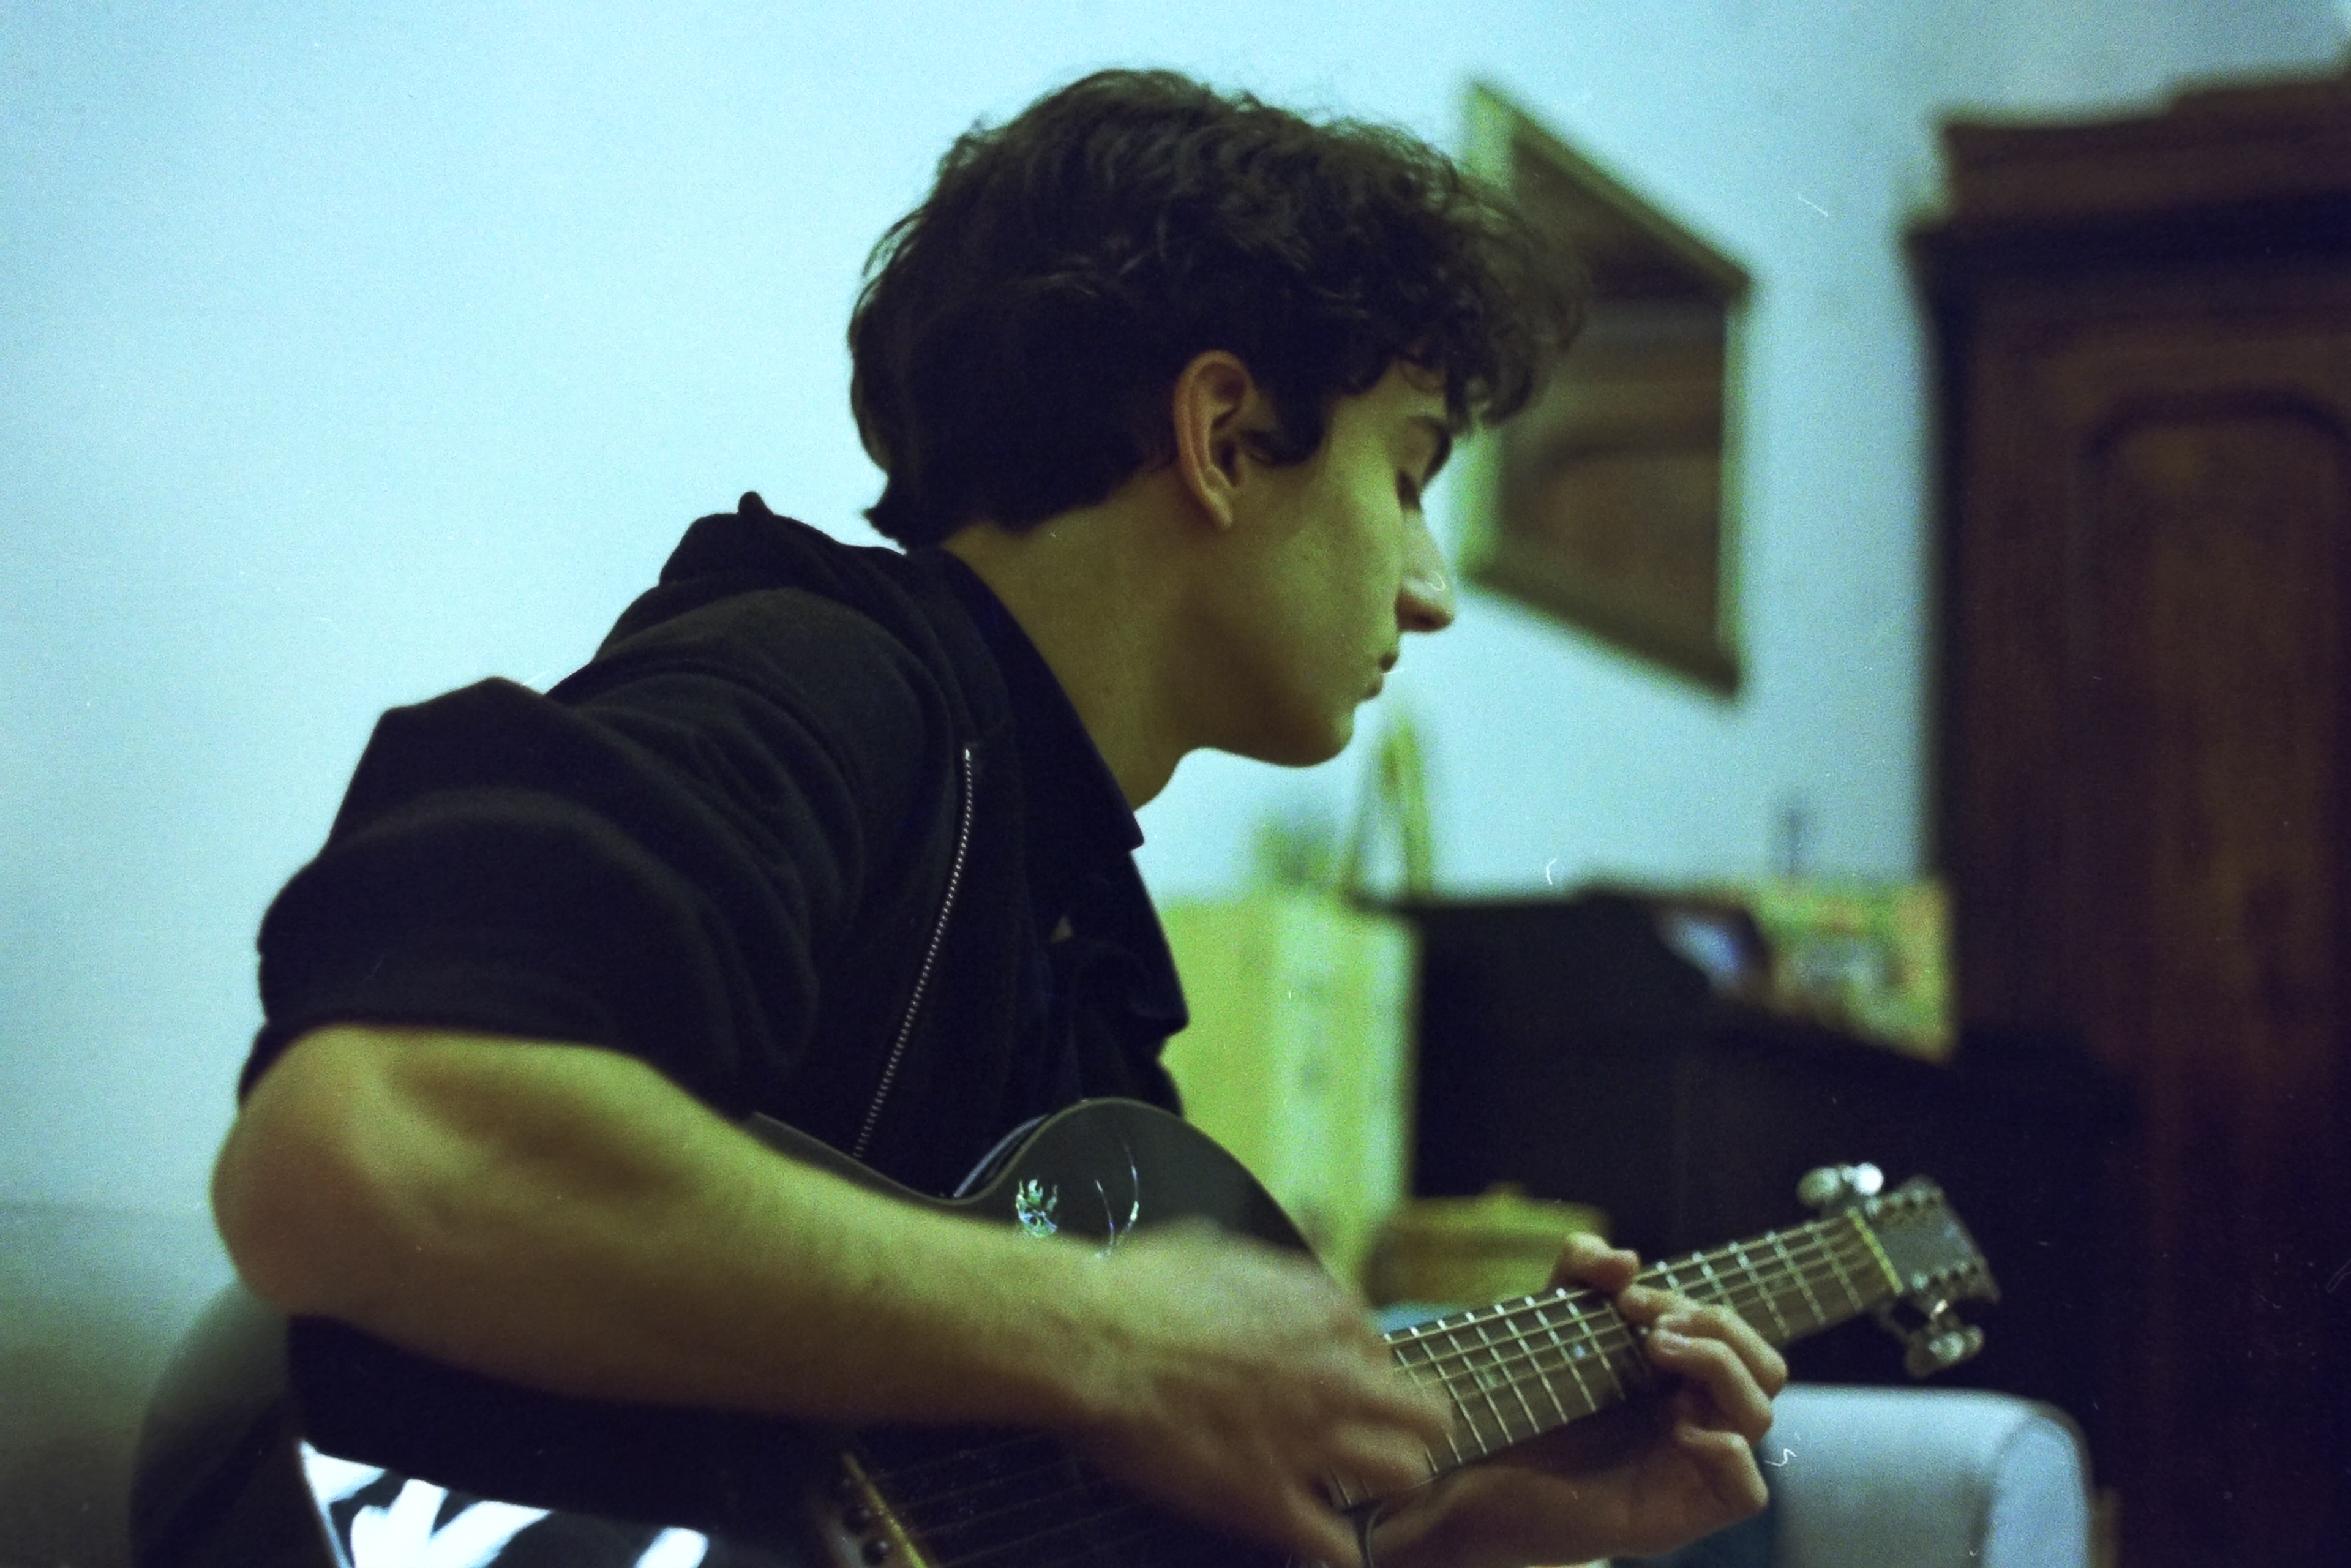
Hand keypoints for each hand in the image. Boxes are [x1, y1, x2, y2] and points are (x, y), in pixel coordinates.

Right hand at [1060, 1223, 1452, 1565]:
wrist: (1091, 1342)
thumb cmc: (1141, 1288)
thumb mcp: (1221, 1249)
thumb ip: (1268, 1273)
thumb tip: (1276, 1280)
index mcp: (1325, 1312)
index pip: (1381, 1349)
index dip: (1356, 1368)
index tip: (1331, 1380)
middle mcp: (1334, 1376)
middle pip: (1427, 1413)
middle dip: (1409, 1426)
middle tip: (1376, 1438)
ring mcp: (1307, 1440)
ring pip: (1404, 1474)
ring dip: (1384, 1482)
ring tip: (1356, 1489)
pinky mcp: (1265, 1498)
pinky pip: (1335, 1544)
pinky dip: (1334, 1550)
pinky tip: (1324, 1547)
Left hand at [1375, 1234, 1787, 1567]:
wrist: (1481, 1474)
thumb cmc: (1524, 1403)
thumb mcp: (1552, 1320)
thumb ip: (1580, 1270)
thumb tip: (1627, 1258)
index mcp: (1679, 1378)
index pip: (1729, 1333)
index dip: (1692, 1305)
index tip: (1628, 1298)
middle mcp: (1697, 1419)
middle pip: (1765, 1367)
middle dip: (1720, 1330)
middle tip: (1654, 1330)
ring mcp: (1694, 1467)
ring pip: (1760, 1415)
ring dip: (1720, 1369)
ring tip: (1654, 1355)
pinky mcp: (1683, 1514)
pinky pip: (1749, 1491)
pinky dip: (1728, 1451)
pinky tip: (1678, 1430)